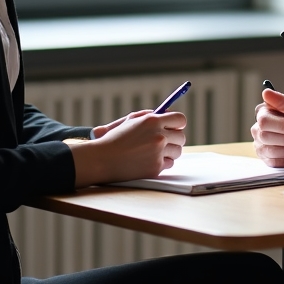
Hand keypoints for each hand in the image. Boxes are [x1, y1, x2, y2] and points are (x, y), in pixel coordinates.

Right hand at [67, 109, 186, 186]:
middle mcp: (158, 136)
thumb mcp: (131, 120)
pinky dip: (162, 163)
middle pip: (181, 137)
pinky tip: (148, 161)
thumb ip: (151, 116)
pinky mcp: (155, 168)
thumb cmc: (115, 138)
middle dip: (174, 139)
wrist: (101, 159)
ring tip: (154, 152)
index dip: (178, 123)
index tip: (174, 127)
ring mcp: (158, 153)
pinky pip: (169, 164)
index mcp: (152, 121)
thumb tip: (168, 115)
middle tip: (165, 141)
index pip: (180, 119)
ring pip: (177, 152)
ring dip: (169, 152)